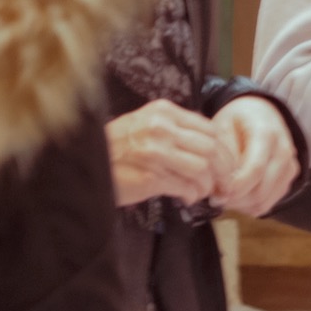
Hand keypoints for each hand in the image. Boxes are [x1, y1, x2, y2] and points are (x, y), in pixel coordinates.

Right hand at [108, 100, 231, 207]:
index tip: (227, 166)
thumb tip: (211, 145)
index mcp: (163, 112)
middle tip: (224, 186)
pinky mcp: (150, 177)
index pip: (210, 129)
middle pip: (212, 149)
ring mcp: (155, 152)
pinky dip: (192, 195)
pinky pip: (186, 187)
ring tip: (200, 192)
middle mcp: (161, 128)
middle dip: (224, 171)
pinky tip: (187, 198)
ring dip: (207, 186)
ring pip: (203, 169)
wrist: (82, 163)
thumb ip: (174, 128)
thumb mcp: (144, 124)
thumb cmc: (115, 148)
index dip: (225, 151)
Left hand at [211, 96, 301, 217]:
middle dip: (235, 199)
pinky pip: (269, 203)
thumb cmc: (237, 119)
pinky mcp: (289, 178)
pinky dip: (250, 205)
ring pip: (265, 201)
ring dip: (241, 205)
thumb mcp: (222, 127)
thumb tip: (221, 186)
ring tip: (224, 196)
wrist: (260, 111)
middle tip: (215, 197)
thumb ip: (223, 155)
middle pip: (261, 190)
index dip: (235, 187)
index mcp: (267, 134)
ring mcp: (290, 166)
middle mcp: (284, 151)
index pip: (255, 169)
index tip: (216, 194)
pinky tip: (237, 195)